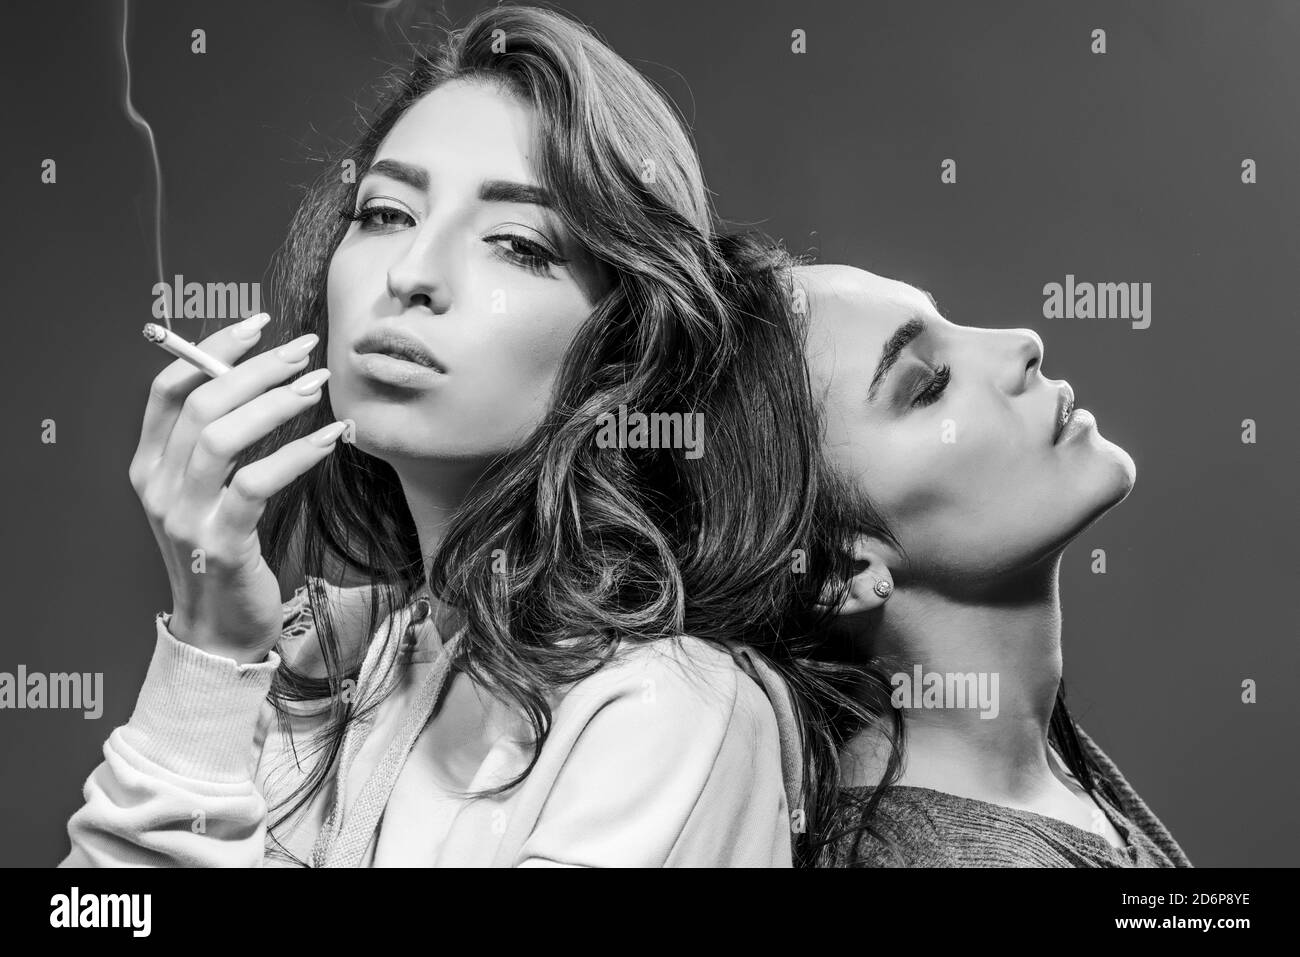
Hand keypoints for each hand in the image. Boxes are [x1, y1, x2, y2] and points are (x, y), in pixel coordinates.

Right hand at [128, 314, 348, 663]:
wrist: (218, 628)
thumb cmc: (223, 549)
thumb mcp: (205, 492)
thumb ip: (217, 441)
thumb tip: (263, 377)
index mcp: (150, 463)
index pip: (169, 387)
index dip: (212, 349)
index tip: (259, 325)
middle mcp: (158, 485)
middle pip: (201, 403)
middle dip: (257, 368)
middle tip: (306, 350)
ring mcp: (183, 515)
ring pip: (222, 437)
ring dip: (276, 403)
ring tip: (319, 386)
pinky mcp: (219, 543)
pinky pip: (255, 484)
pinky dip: (296, 453)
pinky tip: (330, 438)